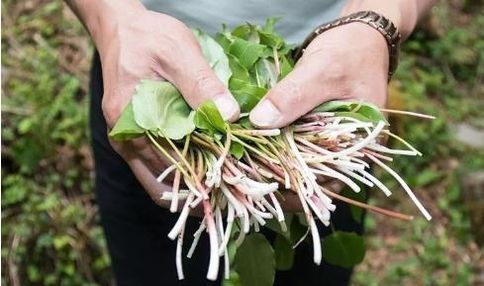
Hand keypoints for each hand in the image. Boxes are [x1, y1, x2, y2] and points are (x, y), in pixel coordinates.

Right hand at [94, 8, 239, 204]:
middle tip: (232, 197)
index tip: (233, 188)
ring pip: (160, 181)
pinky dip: (181, 174)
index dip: (204, 182)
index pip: (172, 168)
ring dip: (190, 188)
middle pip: (163, 185)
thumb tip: (230, 116)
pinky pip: (157, 167)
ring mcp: (128, 142)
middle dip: (198, 194)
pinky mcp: (136, 137)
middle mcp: (125, 141)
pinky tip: (205, 173)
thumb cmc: (149, 39)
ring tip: (223, 192)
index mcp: (132, 123)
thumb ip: (202, 85)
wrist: (122, 30)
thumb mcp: (178, 53)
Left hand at [249, 23, 388, 210]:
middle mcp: (348, 152)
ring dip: (274, 168)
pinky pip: (296, 149)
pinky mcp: (317, 132)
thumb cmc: (349, 52)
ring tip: (242, 169)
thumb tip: (259, 121)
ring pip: (301, 167)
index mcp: (361, 146)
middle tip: (243, 180)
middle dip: (278, 182)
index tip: (258, 185)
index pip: (325, 181)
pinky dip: (276, 150)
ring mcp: (332, 143)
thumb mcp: (322, 71)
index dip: (292, 188)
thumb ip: (294, 96)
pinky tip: (252, 149)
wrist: (359, 38)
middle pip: (311, 179)